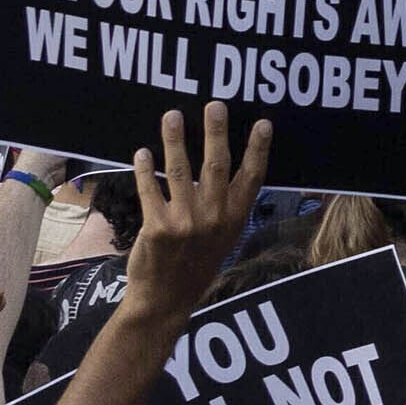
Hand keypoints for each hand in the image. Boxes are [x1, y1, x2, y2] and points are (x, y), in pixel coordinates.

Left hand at [129, 105, 269, 310]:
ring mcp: (184, 222)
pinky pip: (150, 189)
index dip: (258, 149)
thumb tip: (227, 169)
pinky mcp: (156, 227)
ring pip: (180, 171)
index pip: (252, 177)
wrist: (166, 298)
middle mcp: (213, 218)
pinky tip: (143, 153)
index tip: (262, 124)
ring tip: (172, 116)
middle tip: (215, 105)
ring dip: (175, 140)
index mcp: (234, 218)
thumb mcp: (224, 238)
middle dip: (215, 132)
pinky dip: (145, 169)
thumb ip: (228, 207)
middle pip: (216, 165)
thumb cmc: (197, 265)